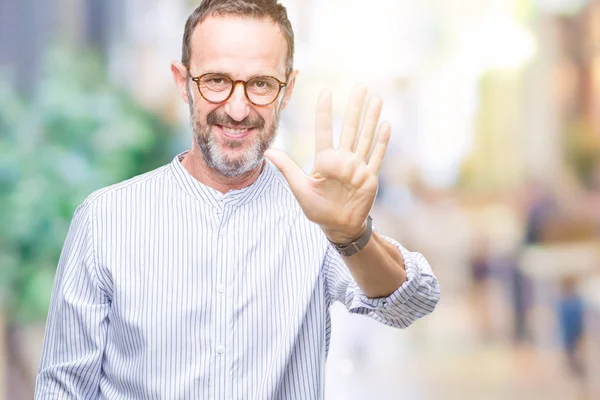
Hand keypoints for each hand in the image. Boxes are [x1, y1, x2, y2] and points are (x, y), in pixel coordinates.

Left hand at [264, 86, 390, 243]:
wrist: (338, 227)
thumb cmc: (317, 209)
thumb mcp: (300, 188)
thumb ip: (287, 168)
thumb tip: (267, 152)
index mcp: (325, 160)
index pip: (324, 130)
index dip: (324, 111)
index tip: (326, 92)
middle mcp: (343, 159)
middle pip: (350, 128)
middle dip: (355, 108)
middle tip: (360, 86)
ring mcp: (357, 167)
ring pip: (365, 137)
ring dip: (371, 118)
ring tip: (376, 99)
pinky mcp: (369, 177)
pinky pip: (377, 156)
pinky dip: (382, 141)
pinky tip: (385, 124)